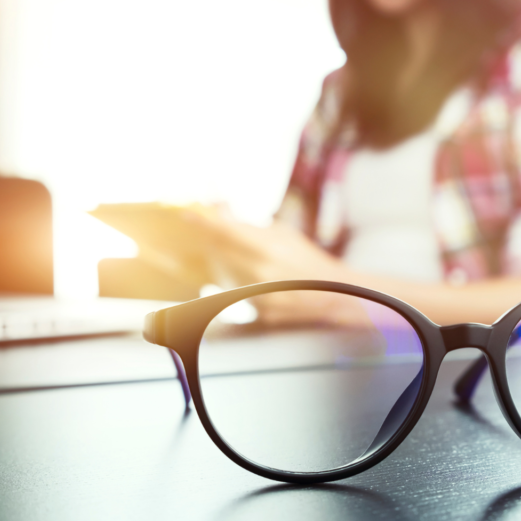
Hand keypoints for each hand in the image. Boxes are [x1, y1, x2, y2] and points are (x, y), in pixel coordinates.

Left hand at [184, 214, 365, 326]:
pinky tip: (248, 274)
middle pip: (218, 252)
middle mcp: (258, 272)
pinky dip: (234, 279)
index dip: (203, 222)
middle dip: (212, 239)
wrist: (333, 294)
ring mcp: (256, 294)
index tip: (187, 214)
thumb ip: (249, 224)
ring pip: (222, 273)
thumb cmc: (308, 259)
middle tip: (212, 230)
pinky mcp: (257, 311)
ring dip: (221, 260)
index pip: (224, 231)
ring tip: (241, 254)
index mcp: (266, 248)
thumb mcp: (282, 234)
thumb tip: (220, 209)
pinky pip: (234, 291)